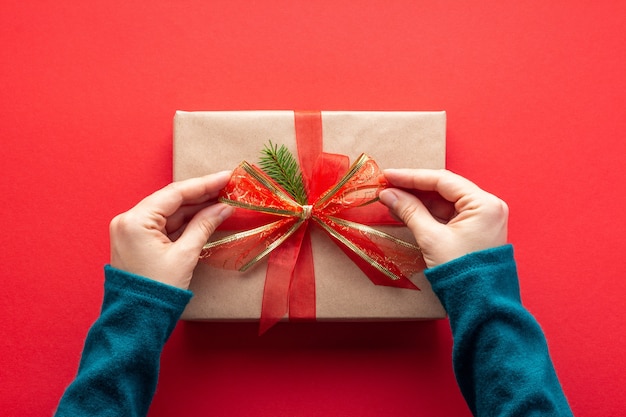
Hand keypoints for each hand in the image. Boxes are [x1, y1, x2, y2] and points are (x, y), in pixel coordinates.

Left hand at [109, 172, 233, 288]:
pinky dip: (184, 222)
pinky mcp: (137, 242)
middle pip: (171, 201)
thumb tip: (223, 208)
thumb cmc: (158, 291)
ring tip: (221, 200)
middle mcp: (128, 221)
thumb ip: (204, 226)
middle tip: (228, 186)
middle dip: (201, 195)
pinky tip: (205, 216)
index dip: (204, 184)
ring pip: (169, 212)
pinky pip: (164, 225)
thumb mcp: (185, 256)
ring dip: (195, 208)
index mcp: (135, 220)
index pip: (175, 194)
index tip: (226, 176)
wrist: (136, 322)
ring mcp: (131, 231)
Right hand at [379, 169, 507, 267]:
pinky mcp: (476, 231)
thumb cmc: (461, 272)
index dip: (411, 177)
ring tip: (393, 199)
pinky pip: (450, 215)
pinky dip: (429, 214)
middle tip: (388, 186)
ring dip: (420, 201)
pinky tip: (408, 211)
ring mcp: (483, 219)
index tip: (388, 175)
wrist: (481, 306)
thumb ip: (409, 211)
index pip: (442, 180)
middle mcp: (488, 206)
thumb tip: (388, 194)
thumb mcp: (432, 238)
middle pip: (445, 189)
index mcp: (484, 203)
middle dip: (414, 188)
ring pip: (446, 202)